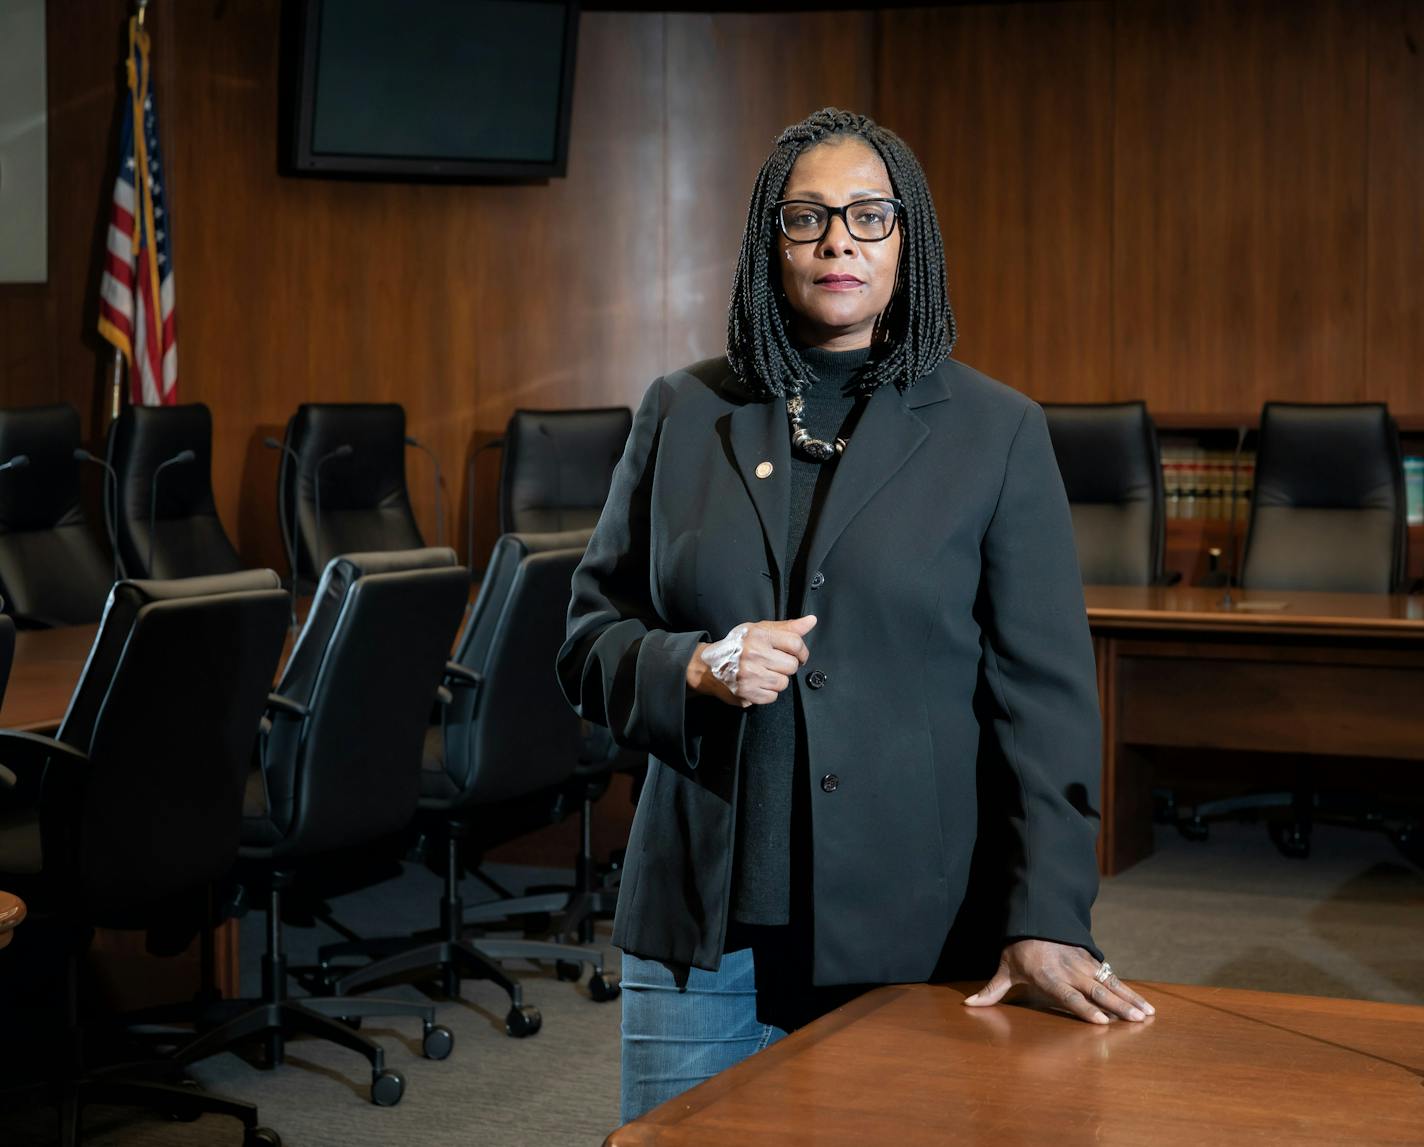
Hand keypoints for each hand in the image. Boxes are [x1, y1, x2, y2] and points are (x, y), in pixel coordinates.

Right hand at [685, 615, 816, 706]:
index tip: (800, 656)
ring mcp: (749, 674)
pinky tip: (758, 683)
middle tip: (775, 664)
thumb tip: (811, 620)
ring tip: (765, 673)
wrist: (709, 666)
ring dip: (778, 680)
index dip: (802, 652)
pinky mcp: (746, 692)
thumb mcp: (759, 630)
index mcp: (758, 635)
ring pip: (783, 683)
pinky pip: (772, 697)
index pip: (795, 643)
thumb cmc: (737, 646)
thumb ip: (787, 627)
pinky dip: (768, 693)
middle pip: (792, 666)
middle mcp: (753, 654)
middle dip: (787, 666)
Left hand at [964, 939, 1154, 1023]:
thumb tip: (968, 1005)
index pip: (1068, 996)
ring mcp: (1083, 965)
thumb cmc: (1018, 947)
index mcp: (1048, 976)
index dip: (1083, 1009)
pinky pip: (1112, 978)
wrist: (1036, 915)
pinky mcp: (1092, 960)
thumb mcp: (1004, 967)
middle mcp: (1069, 971)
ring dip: (1129, 999)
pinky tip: (1145, 1004)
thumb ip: (991, 990)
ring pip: (1109, 984)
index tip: (1101, 1021)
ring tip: (1147, 1014)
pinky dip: (1129, 991)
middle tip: (1136, 1020)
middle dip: (1117, 1006)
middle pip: (1095, 992)